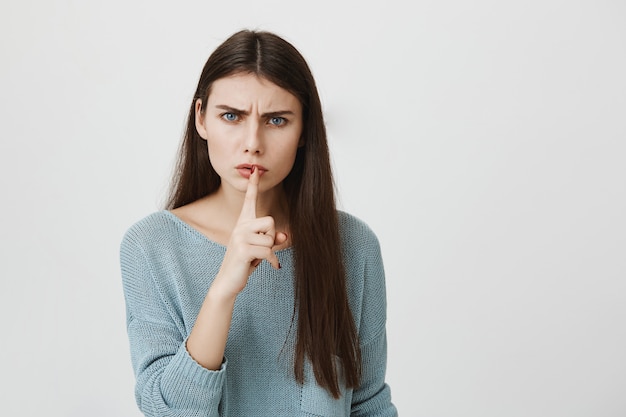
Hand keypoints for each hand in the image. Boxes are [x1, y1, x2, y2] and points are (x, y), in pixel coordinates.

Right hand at [212, 166, 287, 297]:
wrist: (228, 282)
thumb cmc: (245, 263)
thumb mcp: (261, 249)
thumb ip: (271, 239)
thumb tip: (284, 236)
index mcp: (243, 223)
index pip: (250, 200)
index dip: (253, 185)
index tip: (255, 170)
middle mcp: (240, 226)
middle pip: (270, 221)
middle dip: (271, 237)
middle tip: (260, 249)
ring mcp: (240, 237)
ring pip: (270, 238)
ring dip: (269, 251)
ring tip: (257, 258)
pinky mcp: (242, 249)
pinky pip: (268, 251)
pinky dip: (272, 261)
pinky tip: (269, 266)